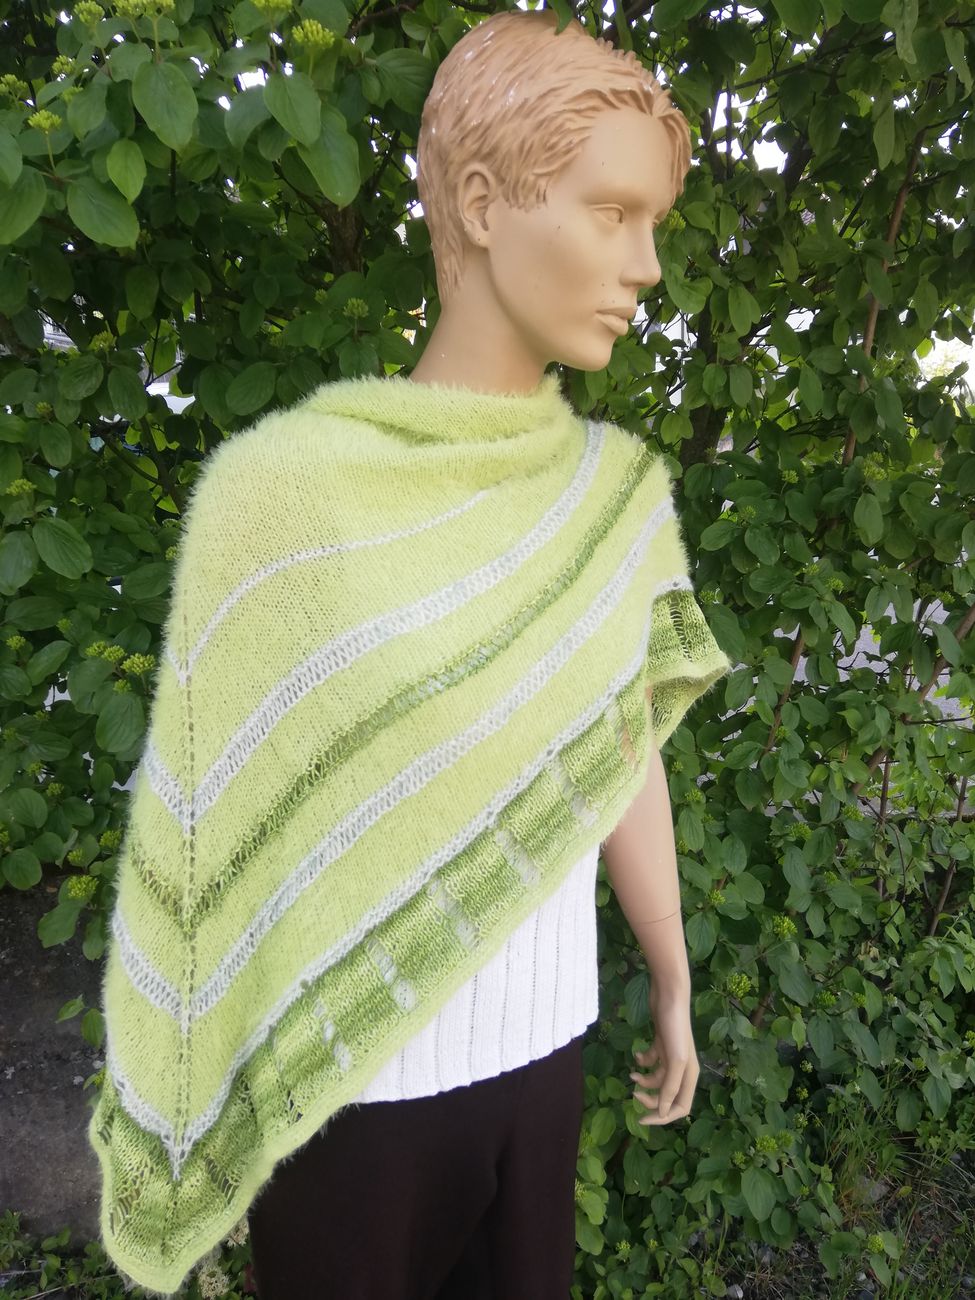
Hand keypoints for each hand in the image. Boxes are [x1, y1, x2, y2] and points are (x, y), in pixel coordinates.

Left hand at [628, 983, 698, 1124]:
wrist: (668, 997)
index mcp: (689, 1076)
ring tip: (631, 1074)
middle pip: (667, 1097)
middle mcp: (682, 1069)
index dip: (663, 1117)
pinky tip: (637, 1055)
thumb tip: (664, 1113)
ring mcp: (671, 1056)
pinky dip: (642, 1062)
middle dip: (650, 1099)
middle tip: (633, 1094)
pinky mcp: (660, 1044)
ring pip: (657, 1081)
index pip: (680, 1107)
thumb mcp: (674, 1061)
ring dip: (643, 1081)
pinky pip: (651, 1062)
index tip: (641, 1118)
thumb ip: (670, 1087)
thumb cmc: (674, 1028)